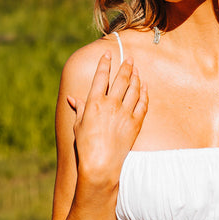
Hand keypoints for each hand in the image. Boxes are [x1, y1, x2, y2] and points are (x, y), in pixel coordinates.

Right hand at [68, 51, 147, 184]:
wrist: (101, 165)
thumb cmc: (86, 146)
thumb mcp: (79, 125)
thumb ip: (80, 109)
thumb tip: (73, 99)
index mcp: (94, 102)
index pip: (101, 77)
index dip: (105, 63)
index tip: (108, 54)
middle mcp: (111, 104)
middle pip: (121, 79)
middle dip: (126, 66)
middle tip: (129, 58)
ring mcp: (124, 113)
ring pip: (134, 89)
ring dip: (136, 77)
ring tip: (137, 70)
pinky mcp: (135, 123)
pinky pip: (142, 104)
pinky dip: (144, 93)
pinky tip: (145, 87)